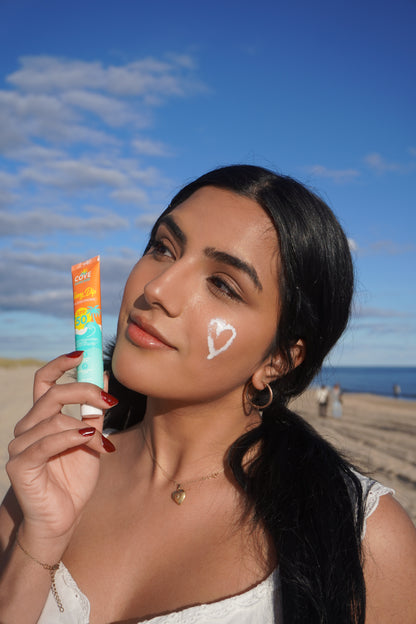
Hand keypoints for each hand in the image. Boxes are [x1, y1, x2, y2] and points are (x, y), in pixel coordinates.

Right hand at [6, 353, 117, 546]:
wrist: (64, 517)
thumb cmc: (75, 477)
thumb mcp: (91, 438)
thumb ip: (94, 410)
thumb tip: (105, 376)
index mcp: (42, 417)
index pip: (45, 380)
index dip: (60, 363)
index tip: (83, 352)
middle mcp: (27, 427)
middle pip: (53, 394)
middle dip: (84, 391)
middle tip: (109, 399)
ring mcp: (20, 445)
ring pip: (54, 419)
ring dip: (86, 428)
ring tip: (104, 444)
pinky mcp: (19, 464)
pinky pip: (47, 442)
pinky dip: (71, 438)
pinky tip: (90, 441)